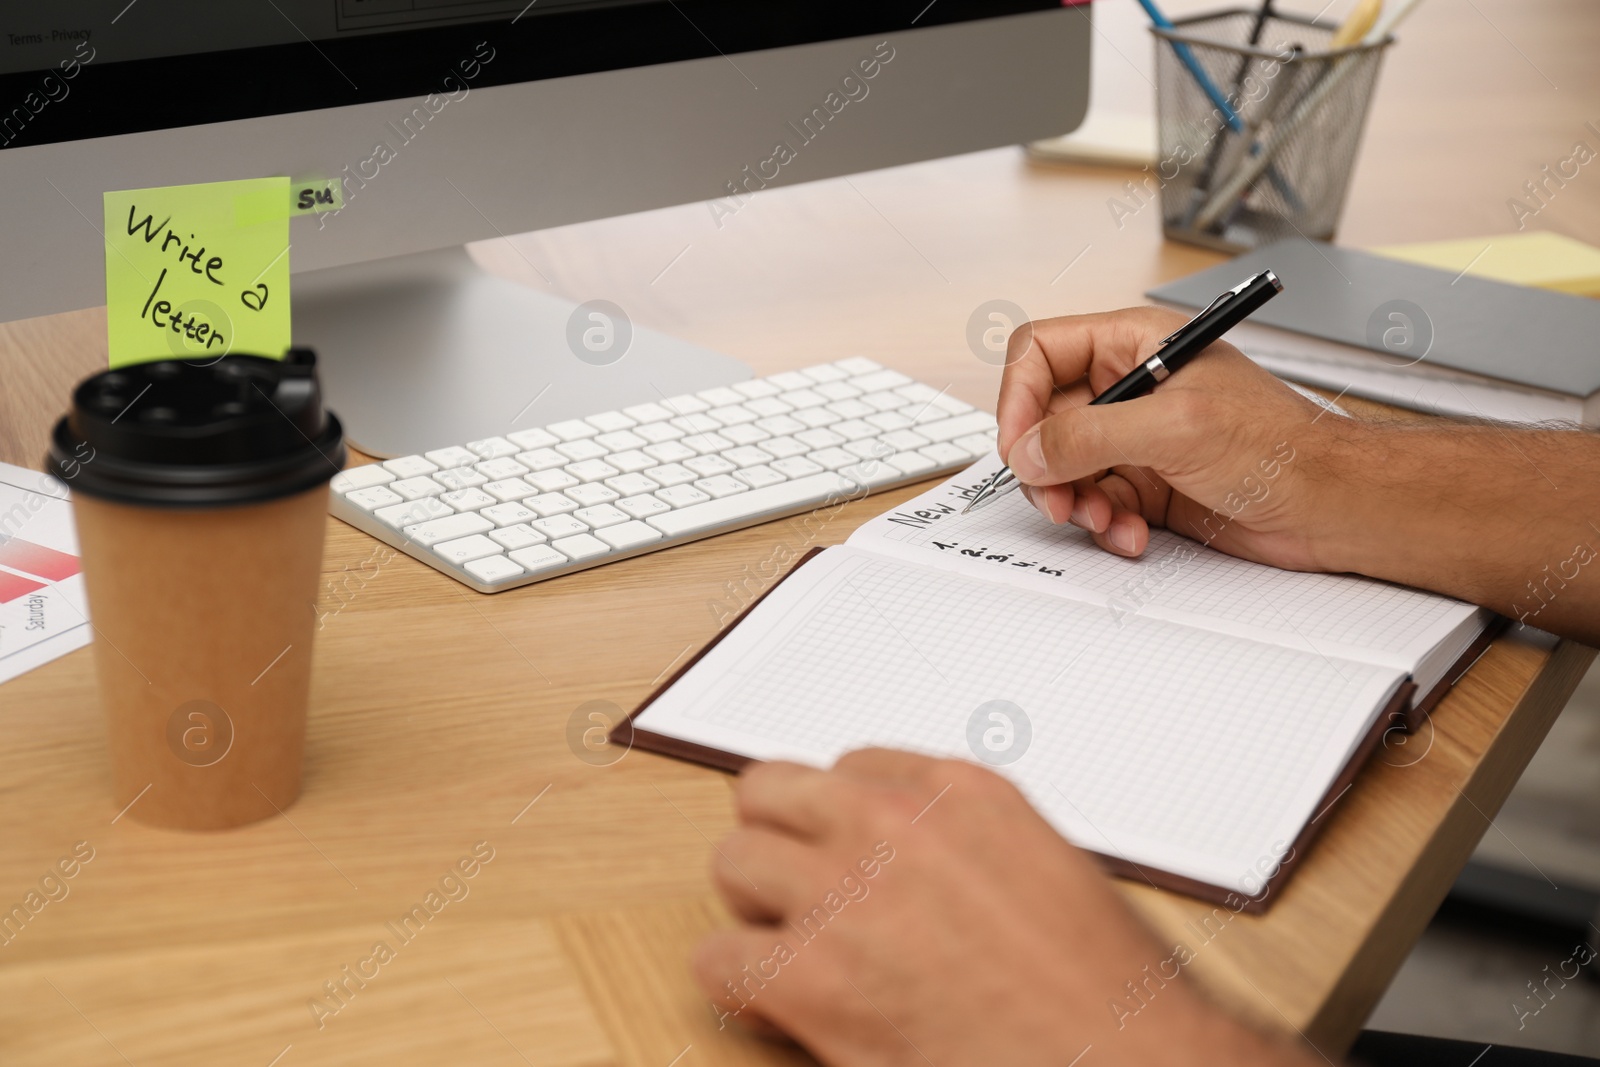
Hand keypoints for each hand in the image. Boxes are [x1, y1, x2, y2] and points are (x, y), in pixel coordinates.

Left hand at [693, 750, 1314, 1066]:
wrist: (1126, 1063)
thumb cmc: (1108, 990)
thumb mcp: (1050, 864)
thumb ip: (965, 839)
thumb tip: (917, 854)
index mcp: (958, 790)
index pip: (849, 766)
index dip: (841, 819)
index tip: (844, 848)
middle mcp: (891, 824)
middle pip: (771, 792)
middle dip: (780, 841)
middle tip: (796, 887)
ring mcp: (846, 893)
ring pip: (733, 862)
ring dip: (755, 905)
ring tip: (790, 944)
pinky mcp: (813, 974)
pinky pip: (719, 957)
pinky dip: (739, 983)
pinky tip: (776, 1000)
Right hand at [995, 306, 1348, 570]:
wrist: (1332, 505)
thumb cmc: (1283, 447)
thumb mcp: (1176, 428)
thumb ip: (1090, 435)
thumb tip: (1029, 450)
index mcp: (1135, 344)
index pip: (1041, 353)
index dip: (1018, 399)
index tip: (1021, 448)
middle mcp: (1130, 388)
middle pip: (1044, 419)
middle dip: (1046, 466)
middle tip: (1059, 500)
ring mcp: (1136, 439)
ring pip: (1064, 469)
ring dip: (1075, 502)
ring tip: (1104, 520)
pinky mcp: (1147, 485)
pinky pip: (1096, 503)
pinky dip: (1105, 525)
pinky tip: (1132, 534)